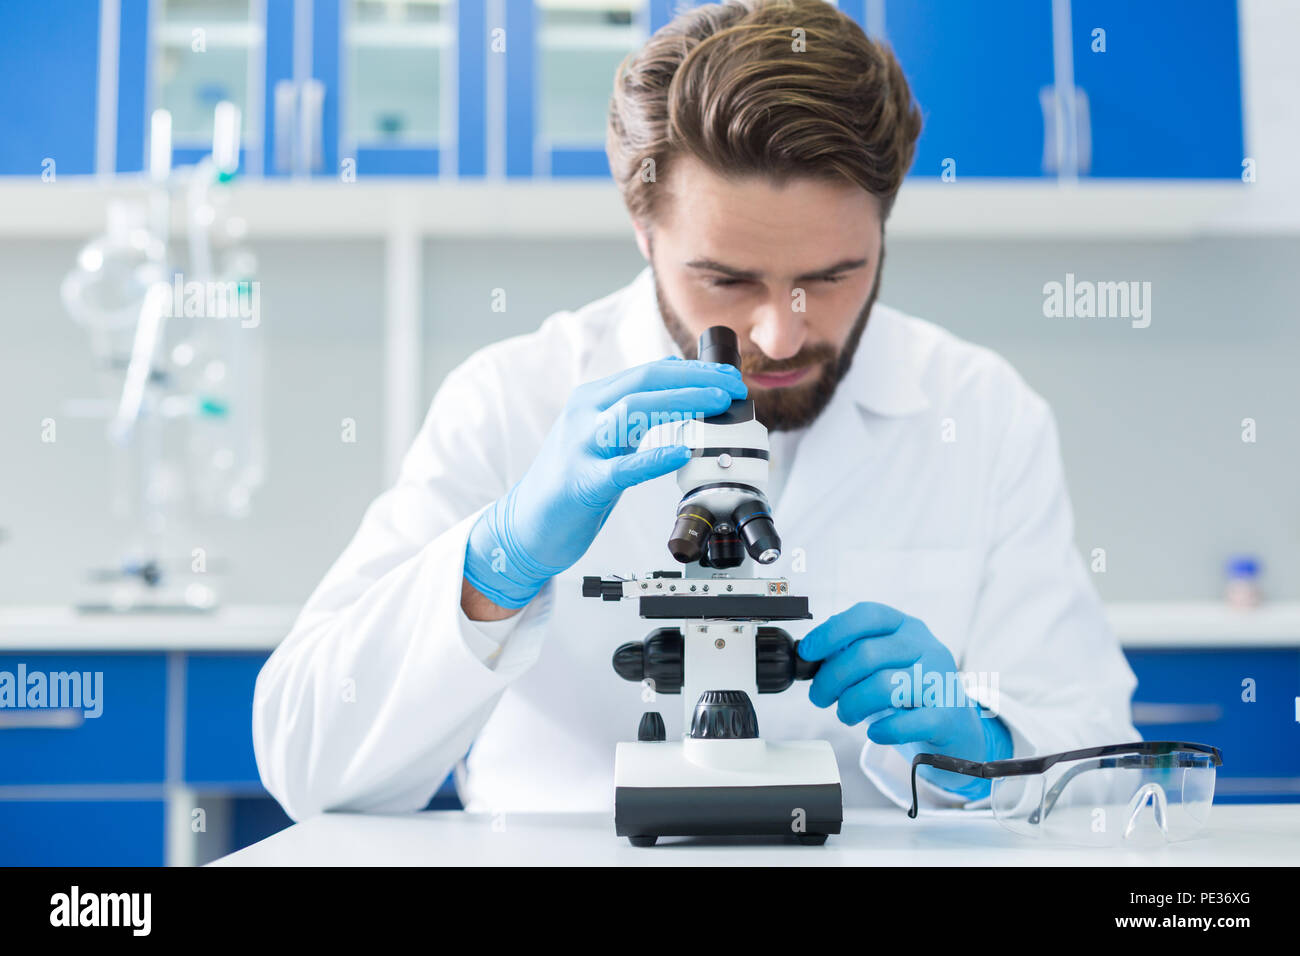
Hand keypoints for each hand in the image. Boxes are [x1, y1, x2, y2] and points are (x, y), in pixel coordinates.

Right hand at [463, 356, 746, 608]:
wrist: (525, 524)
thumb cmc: (570, 480)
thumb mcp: (603, 433)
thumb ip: (633, 406)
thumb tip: (675, 371)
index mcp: (593, 399)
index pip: (650, 372)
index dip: (694, 371)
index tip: (728, 378)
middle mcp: (585, 414)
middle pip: (644, 382)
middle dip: (694, 380)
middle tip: (731, 387)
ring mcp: (581, 446)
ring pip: (632, 411)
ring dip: (680, 404)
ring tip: (715, 406)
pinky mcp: (581, 483)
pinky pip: (621, 468)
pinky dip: (653, 458)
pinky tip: (681, 454)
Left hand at [797, 602, 1009, 793]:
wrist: (955, 728)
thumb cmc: (909, 693)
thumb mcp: (883, 664)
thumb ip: (852, 654)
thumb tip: (811, 655)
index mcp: (906, 628)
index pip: (868, 615)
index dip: (831, 632)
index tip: (807, 652)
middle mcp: (926, 647)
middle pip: (868, 654)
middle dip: (831, 679)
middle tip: (820, 697)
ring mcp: (940, 680)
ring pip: (884, 686)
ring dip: (852, 704)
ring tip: (846, 714)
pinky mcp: (948, 716)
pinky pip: (909, 722)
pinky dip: (884, 729)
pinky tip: (875, 733)